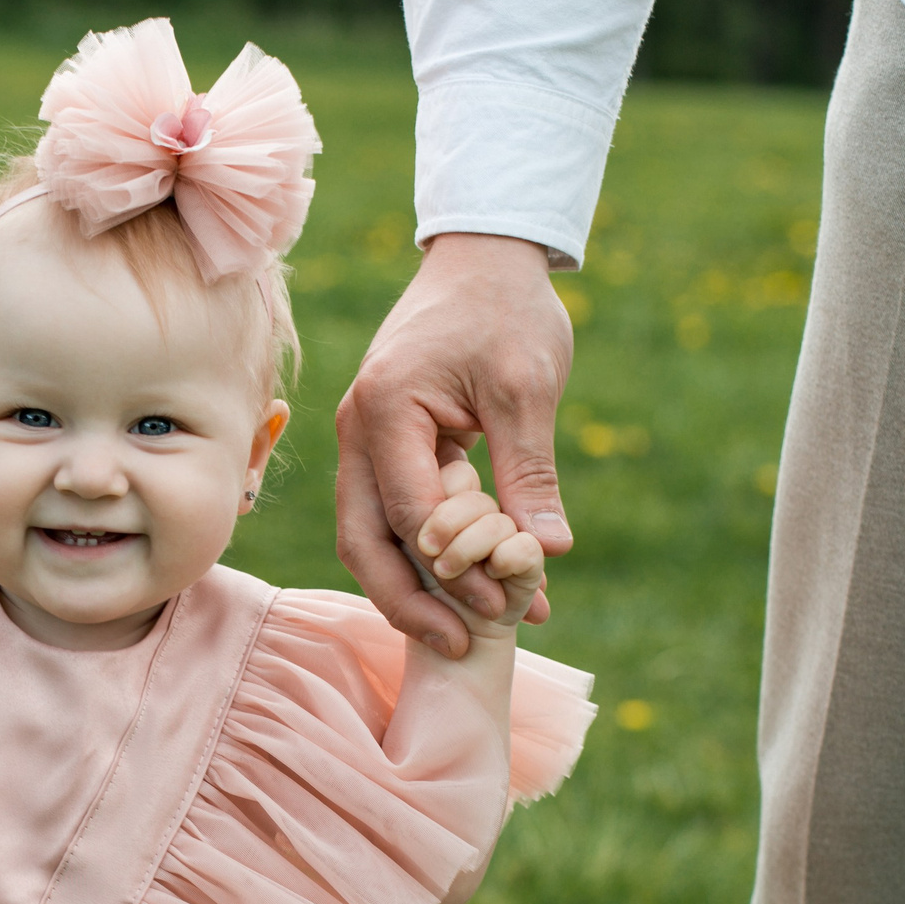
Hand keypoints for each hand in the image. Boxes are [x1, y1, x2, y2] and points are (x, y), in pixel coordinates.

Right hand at [336, 232, 572, 656]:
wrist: (483, 258)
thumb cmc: (507, 311)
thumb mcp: (527, 387)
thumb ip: (529, 470)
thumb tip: (547, 551)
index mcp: (385, 409)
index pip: (408, 511)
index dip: (453, 566)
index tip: (502, 603)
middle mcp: (357, 429)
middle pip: (363, 539)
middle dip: (408, 600)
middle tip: (462, 645)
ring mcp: (363, 439)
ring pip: (366, 534)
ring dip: (411, 586)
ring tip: (462, 631)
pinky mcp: (383, 446)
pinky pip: (389, 513)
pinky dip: (422, 554)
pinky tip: (466, 584)